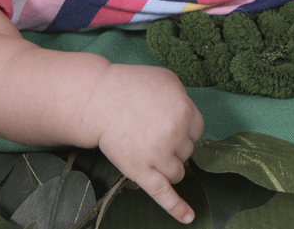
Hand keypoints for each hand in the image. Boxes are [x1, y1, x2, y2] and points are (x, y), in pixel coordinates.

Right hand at [87, 64, 204, 223]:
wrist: (97, 99)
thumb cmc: (129, 86)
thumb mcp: (165, 79)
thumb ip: (183, 98)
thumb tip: (190, 119)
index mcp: (184, 110)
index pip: (197, 130)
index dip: (182, 128)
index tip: (168, 123)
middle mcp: (175, 133)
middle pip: (187, 150)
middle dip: (173, 144)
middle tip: (150, 130)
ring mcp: (158, 154)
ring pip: (178, 172)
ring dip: (168, 165)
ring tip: (148, 149)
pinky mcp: (140, 171)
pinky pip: (163, 194)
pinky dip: (177, 208)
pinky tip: (188, 217)